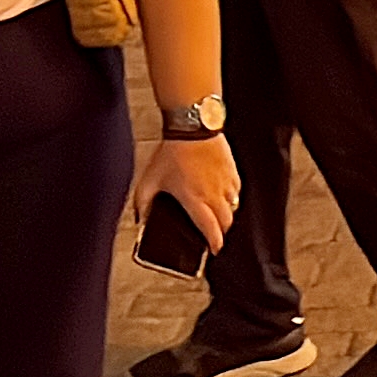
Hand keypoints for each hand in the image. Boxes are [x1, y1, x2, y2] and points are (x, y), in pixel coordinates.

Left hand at [132, 134, 239, 249]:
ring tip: (215, 212)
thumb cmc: (172, 152)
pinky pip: (236, 190)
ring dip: (226, 213)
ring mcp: (226, 182)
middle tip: (213, 233)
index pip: (211, 229)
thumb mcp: (149, 179)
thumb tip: (140, 216)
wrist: (192, 127)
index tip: (215, 249)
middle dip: (221, 231)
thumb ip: (142, 202)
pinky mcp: (232, 170)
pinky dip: (230, 196)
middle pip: (226, 222)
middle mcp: (214, 194)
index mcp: (195, 200)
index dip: (215, 243)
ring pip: (233, 206)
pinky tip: (221, 192)